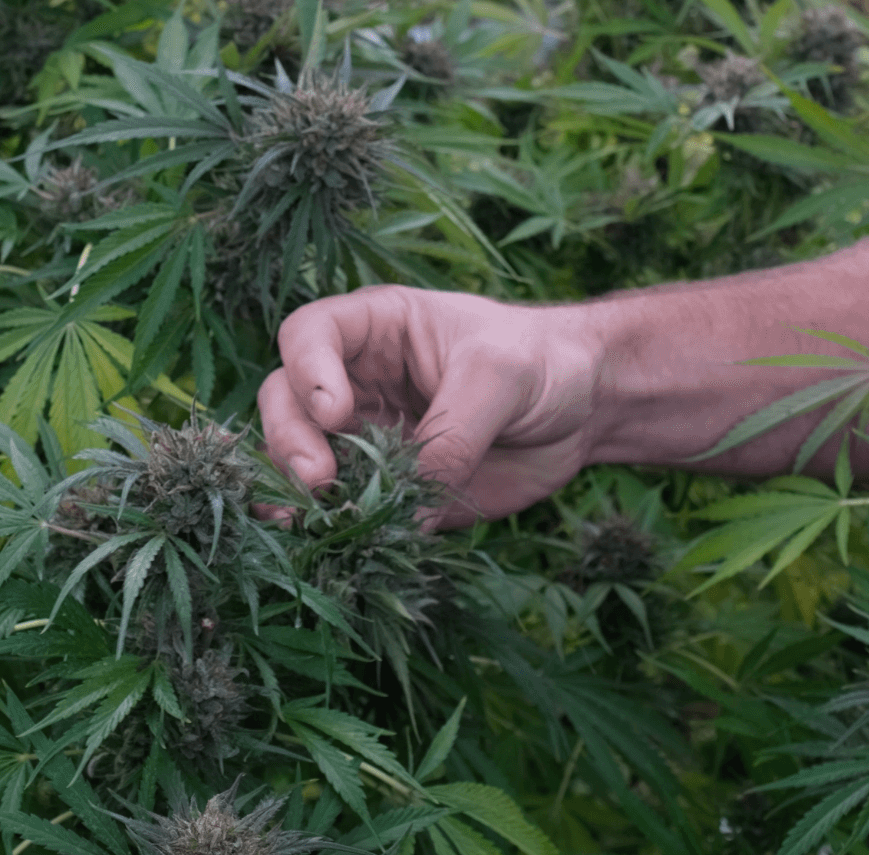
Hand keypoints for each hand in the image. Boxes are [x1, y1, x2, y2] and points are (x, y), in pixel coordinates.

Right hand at [257, 285, 604, 527]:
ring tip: (315, 517)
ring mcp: (365, 436)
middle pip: (285, 400)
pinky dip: (328, 525)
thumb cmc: (541, 362)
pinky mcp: (385, 487)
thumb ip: (452, 433)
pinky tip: (323, 541)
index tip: (337, 411)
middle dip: (291, 439)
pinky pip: (341, 506)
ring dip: (296, 490)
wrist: (583, 408)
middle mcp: (356, 379)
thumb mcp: (500, 375)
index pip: (308, 334)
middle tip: (319, 479)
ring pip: (298, 458)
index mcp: (375, 328)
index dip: (307, 370)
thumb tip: (408, 509)